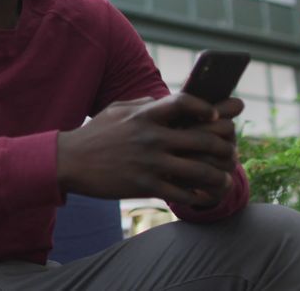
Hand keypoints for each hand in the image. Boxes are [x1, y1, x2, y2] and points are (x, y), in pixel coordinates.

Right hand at [56, 93, 234, 205]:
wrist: (68, 161)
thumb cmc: (93, 134)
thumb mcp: (116, 110)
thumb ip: (142, 104)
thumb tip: (163, 100)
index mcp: (145, 115)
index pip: (184, 103)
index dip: (206, 107)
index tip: (217, 115)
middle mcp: (151, 137)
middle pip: (203, 139)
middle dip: (224, 147)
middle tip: (231, 152)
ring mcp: (150, 163)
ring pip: (199, 170)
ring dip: (219, 176)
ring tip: (226, 179)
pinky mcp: (145, 186)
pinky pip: (182, 194)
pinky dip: (199, 197)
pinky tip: (205, 198)